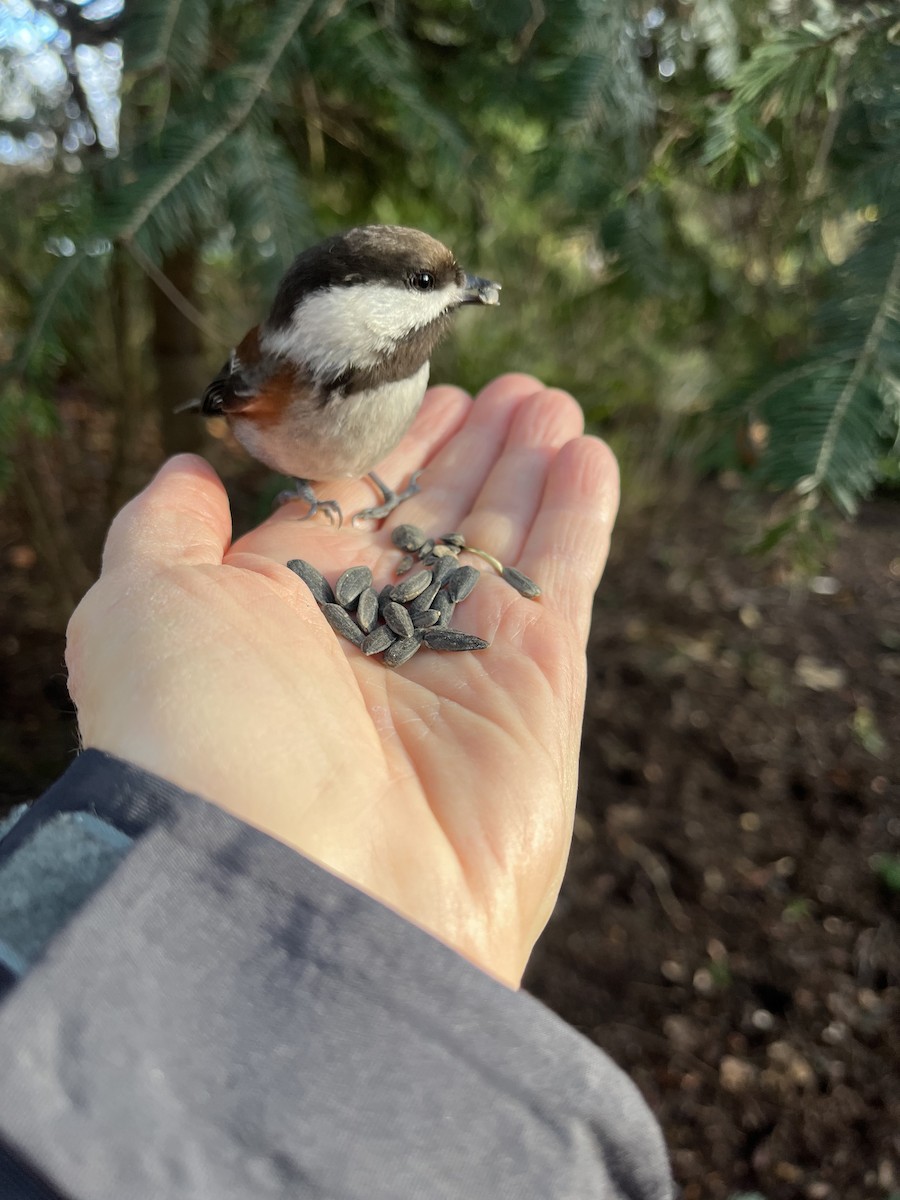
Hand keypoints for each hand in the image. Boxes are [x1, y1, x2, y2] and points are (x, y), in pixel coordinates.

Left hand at [66, 374, 618, 986]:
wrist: (296, 884)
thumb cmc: (200, 735)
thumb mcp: (141, 606)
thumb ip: (163, 530)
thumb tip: (188, 473)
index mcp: (285, 611)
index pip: (352, 506)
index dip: (392, 449)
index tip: (428, 391)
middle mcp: (374, 637)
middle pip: (436, 521)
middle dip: (474, 452)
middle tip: (516, 388)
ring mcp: (461, 665)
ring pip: (506, 544)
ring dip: (532, 471)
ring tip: (555, 404)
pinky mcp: (536, 694)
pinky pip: (565, 585)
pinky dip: (580, 519)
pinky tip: (589, 455)